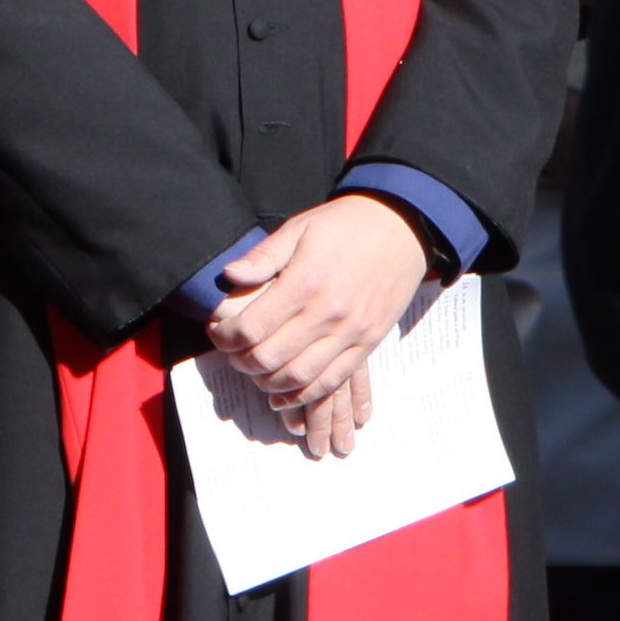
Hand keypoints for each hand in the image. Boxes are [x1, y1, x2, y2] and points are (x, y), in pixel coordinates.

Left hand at [206, 195, 437, 461]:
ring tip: (255, 373)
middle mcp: (327, 313)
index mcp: (304, 282)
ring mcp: (351, 332)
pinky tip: (286, 394)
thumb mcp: (300, 228)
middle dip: (241, 362)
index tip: (217, 334)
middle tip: (232, 354)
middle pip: (271, 357)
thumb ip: (263, 256)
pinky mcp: (368, 343)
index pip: (252, 327)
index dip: (226, 337)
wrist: (402, 228)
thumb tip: (229, 277)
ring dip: (269, 383)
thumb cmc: (345, 225)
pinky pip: (334, 380)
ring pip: (300, 376)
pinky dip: (306, 394)